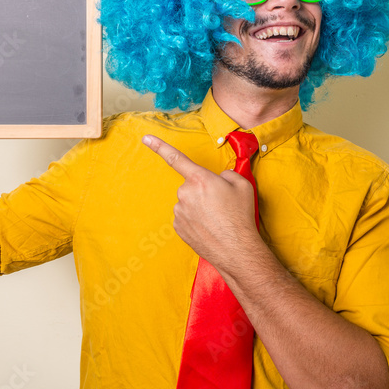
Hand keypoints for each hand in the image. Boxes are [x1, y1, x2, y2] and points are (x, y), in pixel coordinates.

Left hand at [142, 134, 260, 271]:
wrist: (237, 250)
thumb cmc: (240, 217)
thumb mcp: (243, 185)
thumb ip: (227, 174)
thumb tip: (219, 178)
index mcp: (200, 179)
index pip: (176, 158)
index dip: (159, 146)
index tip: (145, 138)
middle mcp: (185, 193)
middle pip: (191, 185)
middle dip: (203, 191)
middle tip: (221, 204)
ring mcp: (180, 211)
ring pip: (188, 202)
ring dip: (200, 206)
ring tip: (218, 219)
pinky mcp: (178, 227)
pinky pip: (186, 216)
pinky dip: (196, 220)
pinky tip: (209, 227)